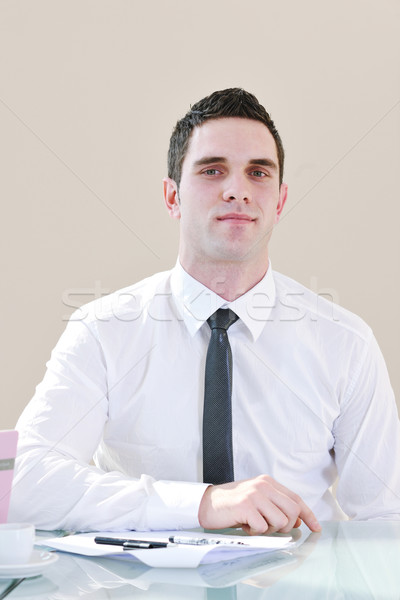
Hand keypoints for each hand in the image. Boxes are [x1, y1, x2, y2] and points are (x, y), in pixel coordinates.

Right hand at [198, 475, 320, 533]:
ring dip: (269, 529)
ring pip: (280, 520)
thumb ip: (276, 506)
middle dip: (286, 525)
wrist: (206, 503)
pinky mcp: (246, 506)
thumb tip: (298, 520)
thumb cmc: (232, 505)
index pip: (295, 498)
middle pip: (292, 510)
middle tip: (270, 527)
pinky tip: (244, 525)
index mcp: (267, 482)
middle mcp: (263, 485)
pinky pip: (263, 527)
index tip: (316, 527)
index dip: (308, 514)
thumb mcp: (257, 500)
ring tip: (254, 524)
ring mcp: (255, 494)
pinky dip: (255, 532)